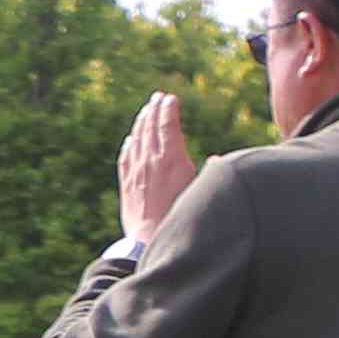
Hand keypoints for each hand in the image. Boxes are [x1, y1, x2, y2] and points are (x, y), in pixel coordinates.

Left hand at [118, 93, 198, 243]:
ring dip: (141, 123)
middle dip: (154, 110)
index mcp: (172, 160)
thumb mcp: (199, 191)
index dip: (168, 110)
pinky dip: (129, 145)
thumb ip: (207, 172)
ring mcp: (136, 172)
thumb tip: (213, 161)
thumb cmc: (180, 217)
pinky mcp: (127, 185)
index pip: (168, 126)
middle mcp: (151, 162)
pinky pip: (125, 158)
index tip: (170, 98)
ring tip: (145, 111)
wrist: (148, 240)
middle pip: (150, 128)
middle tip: (157, 97)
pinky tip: (130, 140)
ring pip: (137, 140)